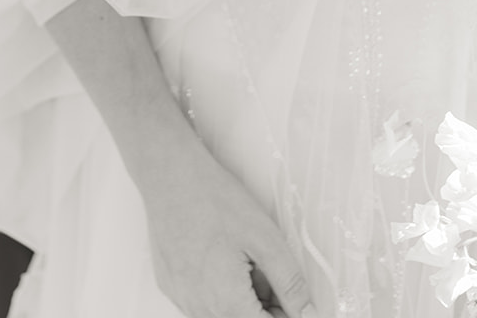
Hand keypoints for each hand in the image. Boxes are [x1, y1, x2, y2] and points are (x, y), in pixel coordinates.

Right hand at [137, 129, 313, 317]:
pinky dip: (218, 288)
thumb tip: (307, 312)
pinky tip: (222, 256)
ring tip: (246, 259)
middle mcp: (200, 309)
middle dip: (265, 305)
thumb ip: (290, 283)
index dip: (287, 314)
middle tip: (271, 273)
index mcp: (228, 304)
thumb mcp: (265, 239)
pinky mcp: (170, 285)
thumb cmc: (212, 198)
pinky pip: (201, 301)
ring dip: (242, 298)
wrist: (169, 173)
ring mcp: (182, 298)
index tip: (293, 301)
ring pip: (223, 312)